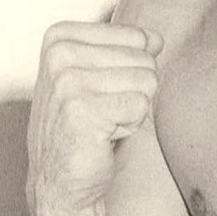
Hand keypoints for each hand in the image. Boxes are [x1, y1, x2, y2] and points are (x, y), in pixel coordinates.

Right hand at [27, 22, 162, 215]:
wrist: (59, 179)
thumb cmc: (81, 126)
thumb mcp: (101, 76)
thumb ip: (130, 50)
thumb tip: (157, 38)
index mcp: (61, 37)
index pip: (138, 37)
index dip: (130, 70)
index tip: (100, 91)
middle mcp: (60, 54)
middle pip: (145, 60)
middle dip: (133, 91)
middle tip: (101, 112)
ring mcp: (68, 82)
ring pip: (146, 82)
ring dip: (132, 110)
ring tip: (102, 123)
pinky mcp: (82, 110)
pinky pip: (140, 106)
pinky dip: (129, 126)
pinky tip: (103, 136)